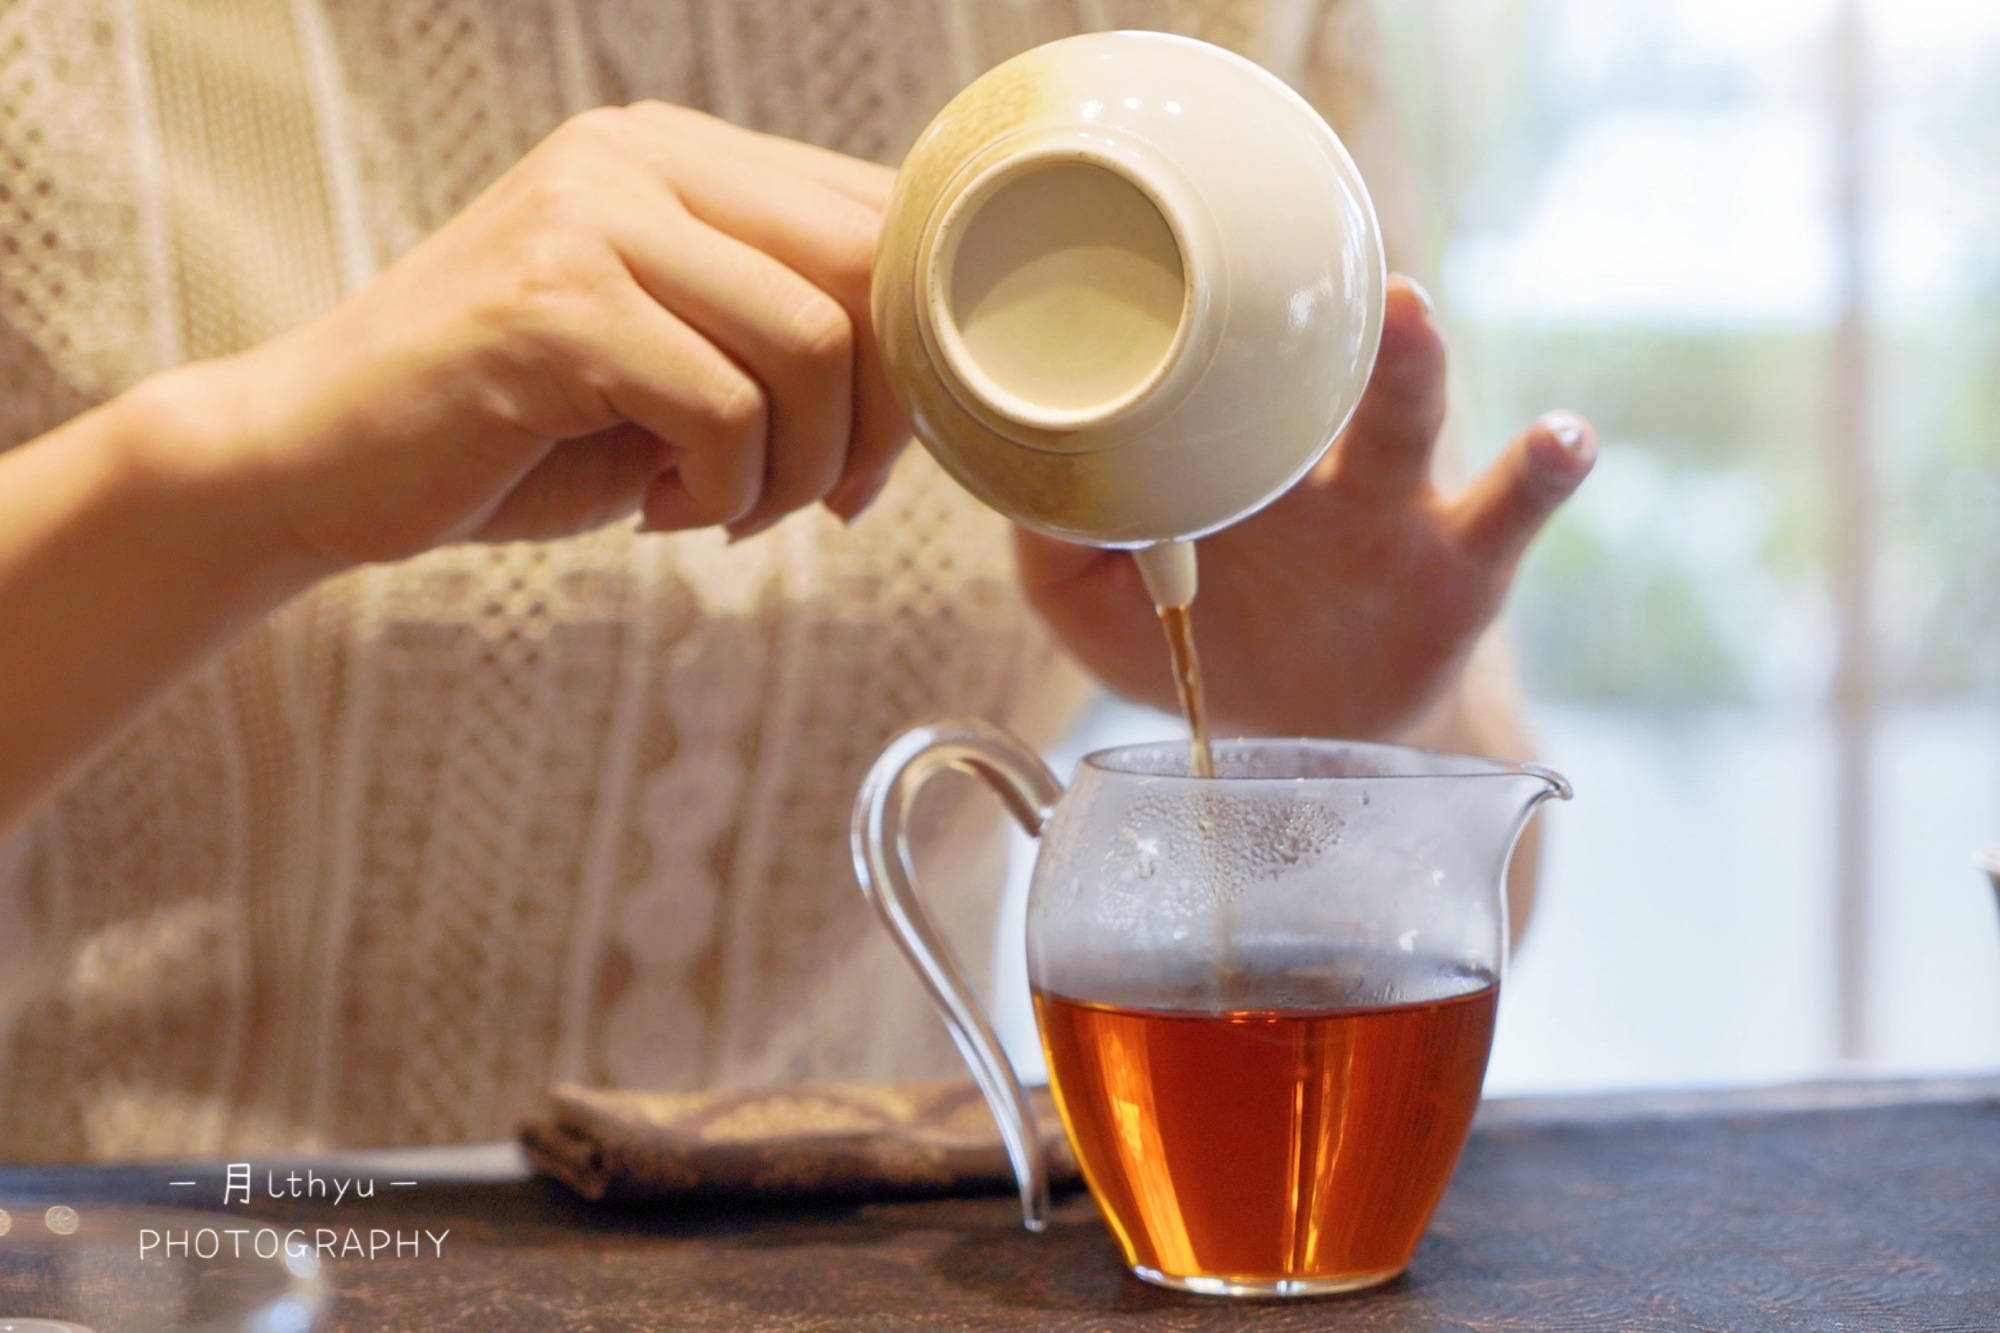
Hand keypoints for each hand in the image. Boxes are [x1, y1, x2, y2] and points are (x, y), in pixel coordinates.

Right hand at [182, 102, 904, 571]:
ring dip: (802, 467)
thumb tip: (933, 399)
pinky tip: (667, 514)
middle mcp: (637, 158)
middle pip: (868, 267)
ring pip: (811, 340)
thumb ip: (783, 341)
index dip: (916, 353)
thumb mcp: (673, 363)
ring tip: (733, 511)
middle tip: (831, 496)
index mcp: (678, 154)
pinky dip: (726, 491)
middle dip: (882, 415)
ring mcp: (589, 219)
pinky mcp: (550, 304)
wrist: (318, 459)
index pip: (878, 216)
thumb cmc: (515, 430)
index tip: (875, 453)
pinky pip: (724, 407)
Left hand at [1015, 275, 1595, 740]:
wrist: (1299, 743)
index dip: (1172, 341)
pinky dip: (1543, 470)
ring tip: (1407, 310)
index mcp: (1215, 461)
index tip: (1145, 279)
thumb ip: (1048, 544)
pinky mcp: (1460, 566)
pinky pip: (1511, 511)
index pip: (1197, 380)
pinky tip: (1566, 438)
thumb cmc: (1200, 650)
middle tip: (1275, 255)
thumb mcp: (1092, 612)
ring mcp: (1387, 506)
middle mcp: (1303, 464)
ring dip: (1405, 364)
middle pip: (1307, 378)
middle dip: (1285, 320)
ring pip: (1399, 422)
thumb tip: (1012, 468)